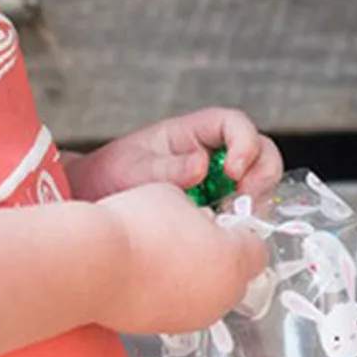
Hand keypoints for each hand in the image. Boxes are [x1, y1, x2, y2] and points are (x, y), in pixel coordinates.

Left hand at [66, 108, 283, 202]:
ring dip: (257, 201)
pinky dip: (245, 220)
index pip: (235, 124)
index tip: (233, 172)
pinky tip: (226, 232)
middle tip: (244, 202)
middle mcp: (214, 152)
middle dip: (261, 175)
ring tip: (232, 219)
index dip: (244, 143)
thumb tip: (202, 167)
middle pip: (261, 152)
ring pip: (259, 182)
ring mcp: (220, 180)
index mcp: (195, 131)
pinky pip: (246, 208)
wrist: (96, 201)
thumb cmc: (110, 176)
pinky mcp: (219, 205)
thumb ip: (167, 168)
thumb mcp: (134, 169)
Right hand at [97, 183, 268, 334]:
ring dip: (197, 277)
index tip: (224, 224)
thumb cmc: (133, 228)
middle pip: (237, 276)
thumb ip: (198, 212)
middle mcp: (221, 295)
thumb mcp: (175, 196)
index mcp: (234, 260)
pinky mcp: (167, 328)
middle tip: (192, 237)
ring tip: (165, 255)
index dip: (240, 233)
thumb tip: (199, 221)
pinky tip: (149, 274)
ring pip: (210, 294)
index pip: (258, 249)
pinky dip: (173, 294)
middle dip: (221, 257)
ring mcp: (195, 316)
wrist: (89, 266)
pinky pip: (182, 308)